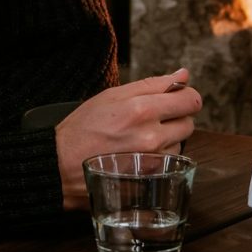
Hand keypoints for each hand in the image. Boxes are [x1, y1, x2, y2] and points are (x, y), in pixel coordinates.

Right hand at [54, 69, 201, 209]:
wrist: (61, 165)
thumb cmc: (83, 128)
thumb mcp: (113, 95)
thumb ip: (153, 84)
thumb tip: (183, 74)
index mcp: (141, 109)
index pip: (190, 99)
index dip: (185, 96)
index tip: (176, 98)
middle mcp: (150, 136)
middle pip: (189, 122)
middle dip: (177, 117)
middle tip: (154, 118)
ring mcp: (151, 160)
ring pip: (181, 142)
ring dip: (169, 138)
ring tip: (141, 137)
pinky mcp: (149, 178)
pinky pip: (170, 161)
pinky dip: (161, 156)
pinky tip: (141, 153)